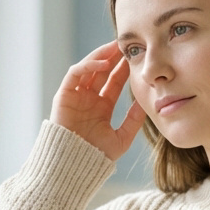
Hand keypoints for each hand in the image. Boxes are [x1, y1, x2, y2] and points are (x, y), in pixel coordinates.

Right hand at [51, 40, 145, 160]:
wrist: (75, 165)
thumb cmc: (96, 156)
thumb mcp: (122, 137)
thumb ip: (133, 121)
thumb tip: (146, 103)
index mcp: (102, 107)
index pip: (114, 82)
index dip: (124, 69)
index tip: (136, 58)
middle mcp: (88, 99)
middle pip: (101, 71)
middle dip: (113, 56)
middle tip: (127, 44)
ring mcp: (75, 96)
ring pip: (88, 68)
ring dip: (101, 56)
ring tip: (116, 47)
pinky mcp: (63, 95)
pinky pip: (75, 74)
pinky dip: (88, 65)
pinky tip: (104, 63)